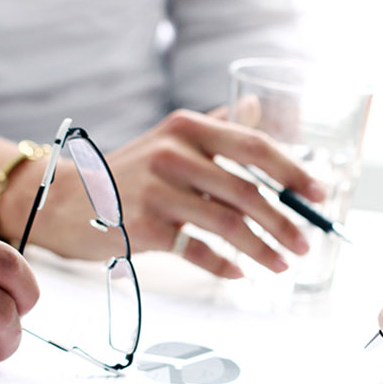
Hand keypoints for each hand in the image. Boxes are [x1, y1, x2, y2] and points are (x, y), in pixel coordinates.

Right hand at [32, 109, 323, 277]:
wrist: (64, 201)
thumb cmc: (125, 174)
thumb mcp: (168, 139)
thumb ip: (213, 126)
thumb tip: (253, 108)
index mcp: (187, 128)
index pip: (254, 146)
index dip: (292, 172)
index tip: (318, 195)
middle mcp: (173, 154)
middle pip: (247, 192)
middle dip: (284, 222)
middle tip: (304, 244)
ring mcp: (155, 191)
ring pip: (228, 224)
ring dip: (262, 249)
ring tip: (282, 264)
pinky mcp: (142, 228)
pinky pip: (197, 251)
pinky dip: (224, 266)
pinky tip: (239, 275)